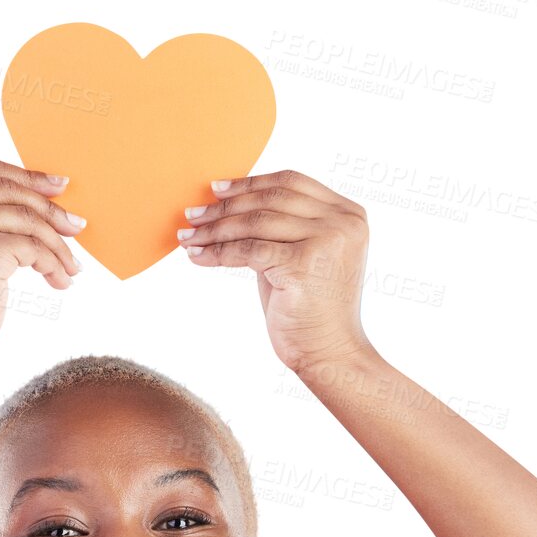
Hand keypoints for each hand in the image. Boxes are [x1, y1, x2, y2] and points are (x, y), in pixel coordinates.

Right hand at [0, 157, 85, 366]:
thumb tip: (38, 199)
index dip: (27, 176)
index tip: (58, 187)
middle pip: (12, 190)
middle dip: (51, 209)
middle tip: (76, 227)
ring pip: (28, 219)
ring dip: (57, 245)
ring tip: (71, 267)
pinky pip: (34, 247)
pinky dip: (53, 264)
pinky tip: (59, 281)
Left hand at [176, 169, 373, 375]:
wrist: (329, 354)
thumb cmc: (310, 310)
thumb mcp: (302, 256)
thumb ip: (283, 227)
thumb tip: (233, 203)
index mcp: (349, 214)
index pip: (291, 182)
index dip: (250, 183)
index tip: (216, 190)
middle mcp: (342, 222)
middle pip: (271, 200)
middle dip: (226, 207)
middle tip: (193, 214)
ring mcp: (326, 242)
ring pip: (256, 223)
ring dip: (215, 230)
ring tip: (188, 236)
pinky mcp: (304, 265)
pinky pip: (248, 250)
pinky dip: (218, 253)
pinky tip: (197, 256)